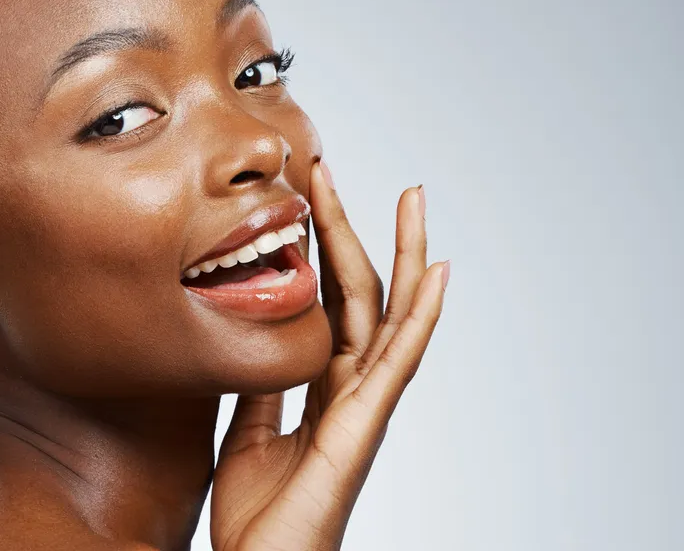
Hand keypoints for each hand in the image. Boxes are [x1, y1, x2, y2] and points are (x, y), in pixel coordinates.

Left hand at [211, 160, 449, 550]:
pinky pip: (397, 362)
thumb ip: (259, 389)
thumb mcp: (245, 433)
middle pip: (361, 295)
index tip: (306, 196)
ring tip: (414, 198)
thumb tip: (256, 341)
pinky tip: (438, 274)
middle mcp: (351, 389)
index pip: (328, 304)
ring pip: (391, 315)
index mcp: (322, 389)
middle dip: (352, 230)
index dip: (318, 250)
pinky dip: (421, 316)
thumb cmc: (259, 515)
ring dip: (403, 253)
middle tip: (335, 168)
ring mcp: (365, 406)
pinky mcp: (365, 428)